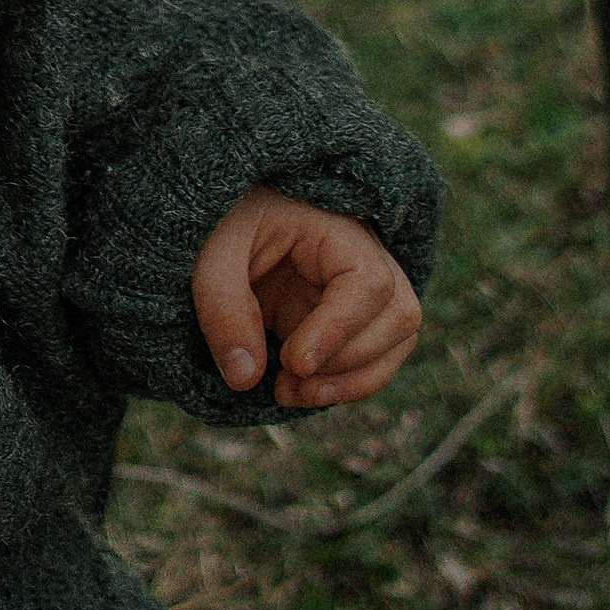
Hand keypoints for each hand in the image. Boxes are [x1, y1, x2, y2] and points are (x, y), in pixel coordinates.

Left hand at [191, 189, 421, 409]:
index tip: (294, 362)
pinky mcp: (346, 318)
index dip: (340, 330)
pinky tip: (299, 392)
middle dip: (347, 362)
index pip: (369, 283)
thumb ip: (224, 307)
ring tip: (293, 394)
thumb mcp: (211, 252)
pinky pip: (373, 357)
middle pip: (398, 315)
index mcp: (335, 228)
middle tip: (287, 381)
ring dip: (353, 381)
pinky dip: (345, 384)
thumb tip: (246, 378)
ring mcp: (359, 291)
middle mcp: (362, 258)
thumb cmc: (221, 218)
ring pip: (397, 341)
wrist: (222, 215)